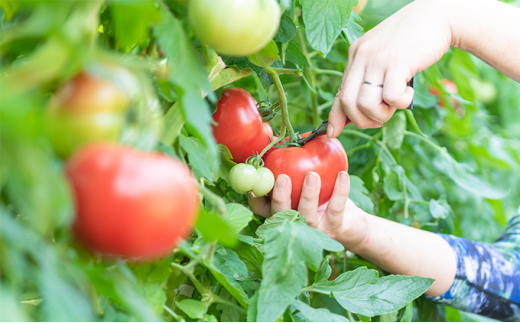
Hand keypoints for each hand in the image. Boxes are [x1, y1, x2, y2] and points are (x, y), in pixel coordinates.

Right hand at [248, 171, 368, 247]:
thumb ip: (287, 161)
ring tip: (312, 175)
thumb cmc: (322, 195)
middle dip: (279, 197)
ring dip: (309, 195)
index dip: (255, 196)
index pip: (261, 208)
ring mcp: (314, 230)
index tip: (257, 177)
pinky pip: (336, 209)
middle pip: (281, 215)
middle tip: (282, 178)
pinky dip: (340, 191)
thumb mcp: (302, 178)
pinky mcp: (335, 230)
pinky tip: (342, 175)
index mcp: (282, 213)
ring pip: (307, 215)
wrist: (351, 222)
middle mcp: (294, 224)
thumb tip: (270, 133)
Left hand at [327, 0, 452, 134]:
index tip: (333, 133)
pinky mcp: (397, 62)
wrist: (437, 16)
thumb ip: (369, 79)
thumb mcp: (382, 59)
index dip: (335, 117)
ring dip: (382, 114)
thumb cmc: (411, 43)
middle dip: (363, 120)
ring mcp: (378, 58)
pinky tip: (408, 91)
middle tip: (381, 117)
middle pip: (348, 102)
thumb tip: (357, 112)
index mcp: (355, 55)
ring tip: (396, 102)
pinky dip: (401, 103)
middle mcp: (362, 56)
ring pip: (365, 104)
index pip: (339, 92)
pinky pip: (390, 97)